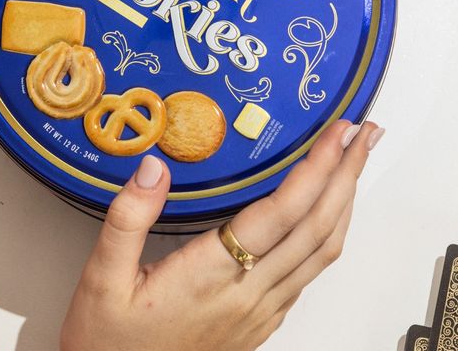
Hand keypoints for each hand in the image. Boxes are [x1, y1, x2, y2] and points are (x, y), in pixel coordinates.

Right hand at [60, 120, 384, 349]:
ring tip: (354, 166)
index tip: (336, 135)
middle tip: (364, 136)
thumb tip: (154, 168)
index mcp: (211, 276)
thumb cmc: (110, 340)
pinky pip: (310, 270)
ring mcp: (261, 310)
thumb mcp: (102, 277)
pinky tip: (326, 214)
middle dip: (346, 176)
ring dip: (345, 203)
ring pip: (322, 252)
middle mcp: (248, 294)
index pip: (279, 214)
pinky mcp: (261, 319)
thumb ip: (127, 218)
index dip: (314, 170)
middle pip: (315, 228)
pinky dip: (328, 232)